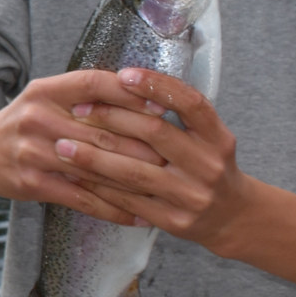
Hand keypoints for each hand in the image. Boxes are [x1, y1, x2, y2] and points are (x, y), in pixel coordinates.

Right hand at [0, 71, 167, 222]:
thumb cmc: (22, 124)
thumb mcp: (45, 98)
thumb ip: (85, 95)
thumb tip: (144, 93)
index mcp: (45, 90)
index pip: (94, 83)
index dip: (130, 92)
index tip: (163, 104)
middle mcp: (38, 117)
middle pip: (101, 129)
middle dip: (142, 144)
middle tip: (177, 155)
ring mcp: (33, 152)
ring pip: (94, 166)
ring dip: (133, 180)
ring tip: (165, 188)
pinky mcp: (32, 183)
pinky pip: (80, 197)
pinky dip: (111, 208)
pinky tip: (136, 215)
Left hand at [51, 66, 257, 251]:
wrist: (232, 217)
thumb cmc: (207, 166)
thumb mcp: (208, 137)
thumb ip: (178, 115)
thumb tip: (126, 82)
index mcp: (218, 138)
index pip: (190, 103)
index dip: (157, 86)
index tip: (124, 75)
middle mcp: (208, 165)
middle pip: (155, 133)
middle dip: (111, 118)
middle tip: (78, 110)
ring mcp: (191, 195)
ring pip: (134, 172)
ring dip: (94, 158)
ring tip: (63, 146)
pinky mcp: (174, 221)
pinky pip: (128, 201)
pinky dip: (99, 187)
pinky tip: (76, 177)